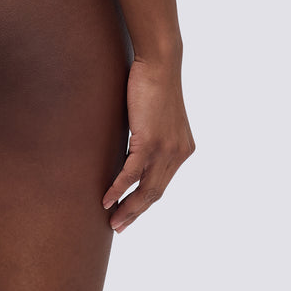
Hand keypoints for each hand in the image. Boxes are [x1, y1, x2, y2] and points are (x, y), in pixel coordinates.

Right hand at [102, 56, 194, 232]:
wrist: (160, 63)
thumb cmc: (154, 82)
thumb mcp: (156, 116)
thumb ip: (150, 134)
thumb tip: (133, 144)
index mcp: (183, 149)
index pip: (163, 183)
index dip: (146, 200)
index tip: (131, 212)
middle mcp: (179, 154)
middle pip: (156, 193)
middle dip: (136, 212)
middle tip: (119, 227)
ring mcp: (166, 149)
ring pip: (146, 189)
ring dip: (128, 208)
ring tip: (112, 221)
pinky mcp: (150, 141)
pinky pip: (132, 173)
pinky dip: (118, 188)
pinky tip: (106, 199)